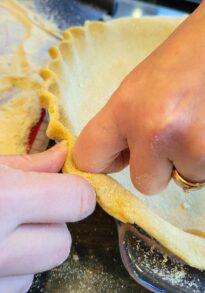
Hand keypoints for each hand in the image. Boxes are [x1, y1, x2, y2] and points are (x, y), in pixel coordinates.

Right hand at [0, 143, 95, 292]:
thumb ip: (29, 164)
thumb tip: (64, 156)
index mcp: (5, 201)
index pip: (77, 200)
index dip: (75, 192)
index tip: (64, 188)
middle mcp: (1, 249)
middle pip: (62, 242)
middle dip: (53, 224)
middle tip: (26, 210)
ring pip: (42, 267)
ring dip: (33, 249)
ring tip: (5, 231)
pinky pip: (19, 287)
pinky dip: (16, 270)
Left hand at [73, 2, 204, 194]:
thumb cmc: (172, 69)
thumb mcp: (132, 93)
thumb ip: (117, 130)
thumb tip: (114, 163)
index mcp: (124, 110)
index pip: (88, 159)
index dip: (102, 164)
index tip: (114, 160)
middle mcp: (153, 130)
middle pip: (144, 184)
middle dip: (155, 167)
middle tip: (167, 136)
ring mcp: (188, 144)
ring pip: (179, 180)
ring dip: (183, 161)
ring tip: (190, 126)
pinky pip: (200, 173)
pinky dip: (200, 158)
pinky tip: (201, 130)